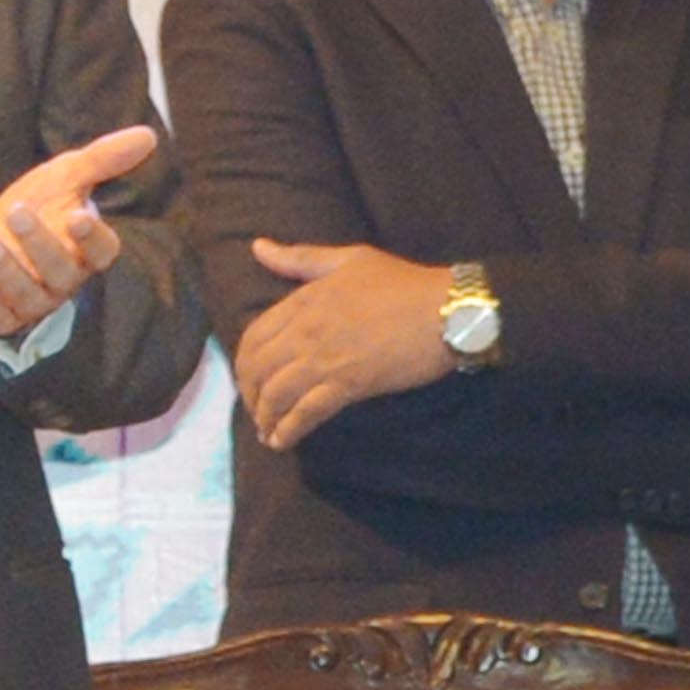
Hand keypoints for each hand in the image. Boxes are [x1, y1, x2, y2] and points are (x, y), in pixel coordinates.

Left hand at [0, 123, 167, 341]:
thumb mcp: (65, 177)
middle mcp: (63, 278)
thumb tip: (149, 135)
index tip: (78, 215)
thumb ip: (103, 159)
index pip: (101, 251)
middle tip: (17, 211)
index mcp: (84, 248)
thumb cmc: (37, 207)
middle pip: (61, 270)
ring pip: (28, 295)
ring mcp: (33, 300)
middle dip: (39, 243)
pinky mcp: (2, 315)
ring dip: (8, 270)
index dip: (92, 238)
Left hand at [228, 238, 474, 445]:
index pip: (254, 335)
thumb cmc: (403, 283)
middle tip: (257, 410)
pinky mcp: (349, 385)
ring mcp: (326, 359)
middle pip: (258, 369)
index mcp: (305, 300)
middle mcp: (307, 331)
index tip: (249, 377)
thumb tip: (257, 247)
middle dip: (250, 394)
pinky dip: (289, 430)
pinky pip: (307, 412)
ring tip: (268, 432)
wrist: (446, 310)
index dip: (244, 363)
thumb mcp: (349, 258)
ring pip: (276, 395)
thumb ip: (300, 258)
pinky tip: (283, 442)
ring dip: (266, 418)